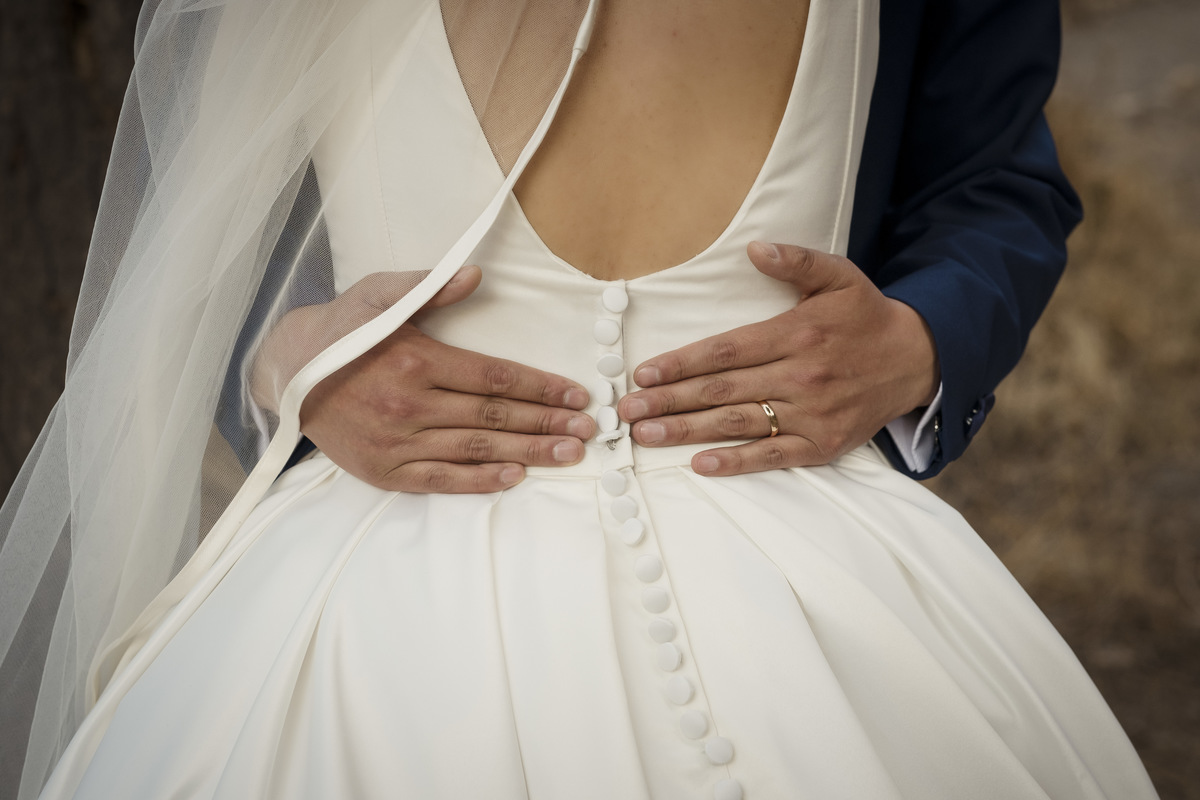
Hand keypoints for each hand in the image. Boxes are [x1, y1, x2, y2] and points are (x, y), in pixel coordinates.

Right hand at [256, 266, 594, 491]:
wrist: (288, 373)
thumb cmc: (342, 329)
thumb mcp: (379, 294)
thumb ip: (429, 287)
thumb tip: (476, 276)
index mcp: (416, 360)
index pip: (495, 378)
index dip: (540, 388)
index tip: (576, 395)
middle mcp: (410, 405)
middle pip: (494, 418)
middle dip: (548, 423)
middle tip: (588, 430)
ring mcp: (397, 443)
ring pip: (476, 451)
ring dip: (529, 453)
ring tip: (569, 454)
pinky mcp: (383, 471)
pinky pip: (441, 480)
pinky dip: (480, 481)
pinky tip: (516, 477)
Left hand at [618, 242, 938, 475]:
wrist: (916, 360)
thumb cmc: (866, 316)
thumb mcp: (839, 276)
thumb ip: (796, 261)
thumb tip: (755, 247)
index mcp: (796, 334)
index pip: (726, 350)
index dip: (682, 363)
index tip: (644, 372)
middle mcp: (801, 375)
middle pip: (722, 390)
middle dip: (670, 400)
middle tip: (627, 410)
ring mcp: (811, 413)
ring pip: (738, 424)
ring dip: (688, 431)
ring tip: (646, 435)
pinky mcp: (823, 444)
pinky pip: (773, 455)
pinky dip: (736, 462)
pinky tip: (701, 463)